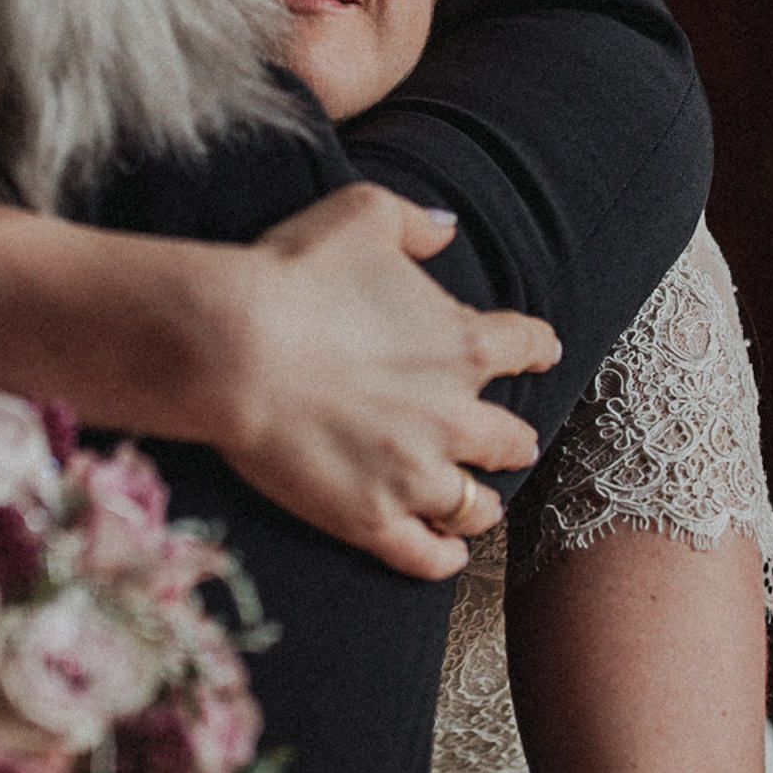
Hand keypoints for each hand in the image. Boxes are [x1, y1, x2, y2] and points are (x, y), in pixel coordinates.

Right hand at [200, 183, 557, 579]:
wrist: (233, 349)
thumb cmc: (293, 275)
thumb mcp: (362, 214)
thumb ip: (413, 222)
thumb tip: (446, 229)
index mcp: (462, 341)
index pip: (527, 346)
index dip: (535, 347)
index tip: (539, 351)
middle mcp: (454, 415)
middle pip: (511, 439)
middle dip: (511, 440)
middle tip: (507, 442)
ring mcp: (415, 474)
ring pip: (477, 506)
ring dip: (480, 503)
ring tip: (477, 505)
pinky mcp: (371, 518)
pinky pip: (427, 557)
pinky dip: (444, 558)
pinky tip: (448, 554)